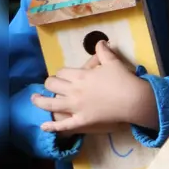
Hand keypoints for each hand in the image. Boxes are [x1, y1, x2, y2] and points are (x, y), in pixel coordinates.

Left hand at [33, 40, 157, 133]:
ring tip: (34, 99)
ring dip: (40, 101)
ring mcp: (76, 107)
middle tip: (52, 85)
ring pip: (50, 104)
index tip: (64, 75)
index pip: (62, 72)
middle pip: (52, 85)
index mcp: (80, 75)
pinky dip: (52, 126)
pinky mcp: (81, 120)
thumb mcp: (113, 62)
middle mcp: (73, 90)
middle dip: (50, 83)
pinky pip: (64, 125)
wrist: (133, 100)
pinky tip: (43, 126)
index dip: (61, 73)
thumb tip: (100, 41)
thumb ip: (104, 51)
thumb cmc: (123, 80)